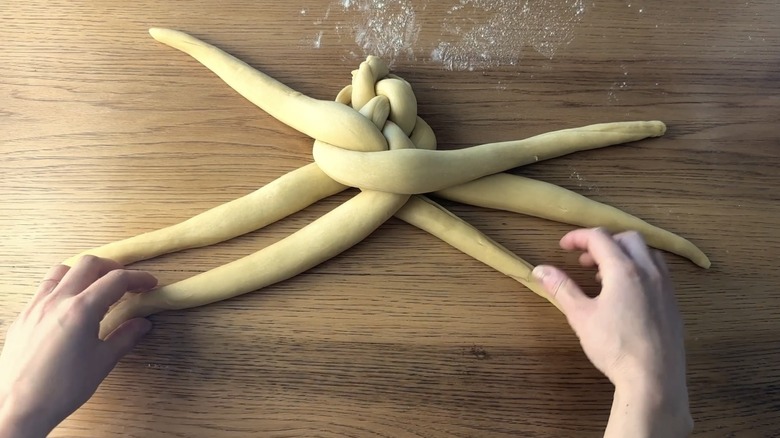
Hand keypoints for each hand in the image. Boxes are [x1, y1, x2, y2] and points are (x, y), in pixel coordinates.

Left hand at [0, 256, 156, 437]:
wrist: (18, 407)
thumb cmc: (61, 389)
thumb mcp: (102, 362)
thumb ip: (125, 337)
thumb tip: (142, 324)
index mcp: (81, 310)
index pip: (116, 280)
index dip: (138, 278)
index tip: (149, 284)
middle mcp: (57, 300)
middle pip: (89, 264)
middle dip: (112, 268)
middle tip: (126, 282)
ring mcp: (36, 305)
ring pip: (63, 269)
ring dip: (84, 272)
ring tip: (96, 287)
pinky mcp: (23, 315)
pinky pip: (44, 287)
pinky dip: (63, 284)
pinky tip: (70, 303)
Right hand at [532, 228, 691, 437]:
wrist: (653, 378)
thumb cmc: (615, 346)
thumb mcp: (581, 316)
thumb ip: (561, 288)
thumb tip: (539, 270)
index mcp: (624, 270)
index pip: (599, 238)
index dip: (578, 237)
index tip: (563, 247)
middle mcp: (649, 271)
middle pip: (627, 238)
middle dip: (603, 242)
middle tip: (584, 260)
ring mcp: (665, 286)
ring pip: (647, 252)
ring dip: (624, 254)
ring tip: (604, 275)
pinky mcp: (673, 302)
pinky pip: (658, 271)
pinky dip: (639, 268)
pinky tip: (626, 294)